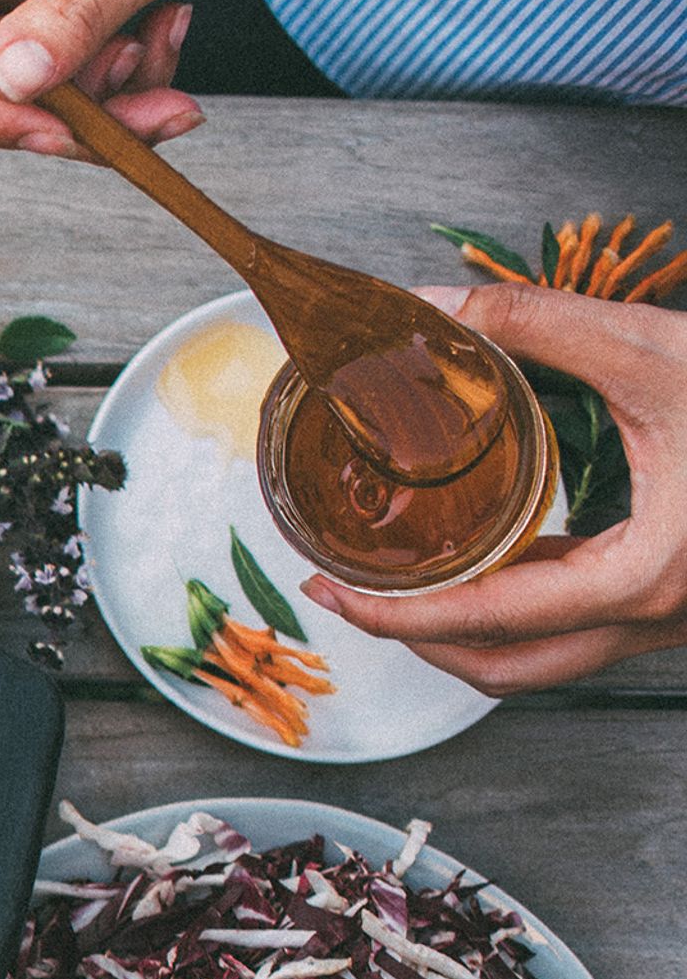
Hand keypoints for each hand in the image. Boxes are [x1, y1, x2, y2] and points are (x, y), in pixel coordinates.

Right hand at [0, 0, 227, 156]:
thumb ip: (77, 6)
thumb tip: (12, 79)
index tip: (52, 130)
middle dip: (73, 110)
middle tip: (144, 117)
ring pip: (42, 88)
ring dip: (115, 91)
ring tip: (168, 36)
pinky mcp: (68, 7)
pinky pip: (79, 72)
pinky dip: (133, 73)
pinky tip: (170, 24)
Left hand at [300, 283, 686, 691]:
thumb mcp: (661, 350)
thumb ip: (541, 327)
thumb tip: (432, 309)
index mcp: (646, 578)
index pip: (483, 624)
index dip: (390, 614)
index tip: (328, 588)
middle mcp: (661, 618)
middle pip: (504, 670)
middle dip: (417, 640)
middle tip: (350, 592)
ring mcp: (676, 619)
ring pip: (548, 658)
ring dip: (471, 628)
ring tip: (407, 575)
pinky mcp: (684, 598)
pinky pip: (588, 623)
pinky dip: (529, 601)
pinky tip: (498, 551)